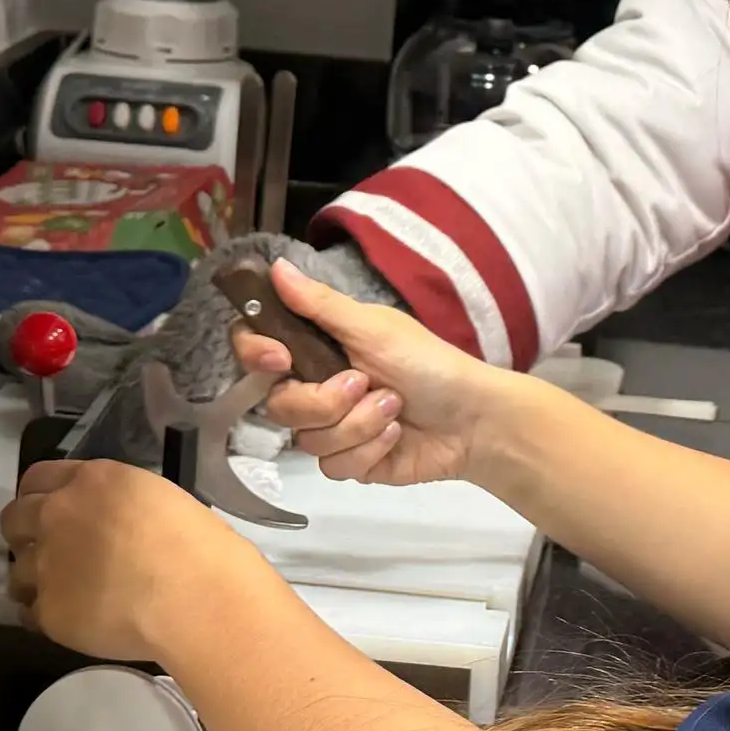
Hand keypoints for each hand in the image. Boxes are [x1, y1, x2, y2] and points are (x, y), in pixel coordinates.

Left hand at [0, 460, 255, 661]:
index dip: (38, 497)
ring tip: (67, 595)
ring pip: (17, 572)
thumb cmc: (198, 547)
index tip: (47, 512)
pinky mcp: (48, 611)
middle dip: (25, 534)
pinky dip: (47, 617)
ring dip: (35, 581)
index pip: (37, 478)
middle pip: (12, 519)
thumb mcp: (155, 498)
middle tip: (51, 553)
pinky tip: (73, 621)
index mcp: (90, 482)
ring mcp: (47, 565)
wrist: (197, 600)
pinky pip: (31, 614)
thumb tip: (104, 522)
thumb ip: (114, 503)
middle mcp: (57, 516)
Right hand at [237, 258, 519, 487]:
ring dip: (357, 423)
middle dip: (324, 400)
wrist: (473, 419)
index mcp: (318, 347)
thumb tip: (274, 265)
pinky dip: (368, 449)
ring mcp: (332, 428)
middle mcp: (317, 387)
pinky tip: (395, 436)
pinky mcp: (350, 462)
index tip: (280, 359)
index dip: (256, 355)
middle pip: (278, 405)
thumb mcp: (374, 328)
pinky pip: (333, 465)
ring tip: (394, 408)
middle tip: (363, 383)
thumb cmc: (427, 363)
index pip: (257, 350)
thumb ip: (319, 304)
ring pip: (307, 439)